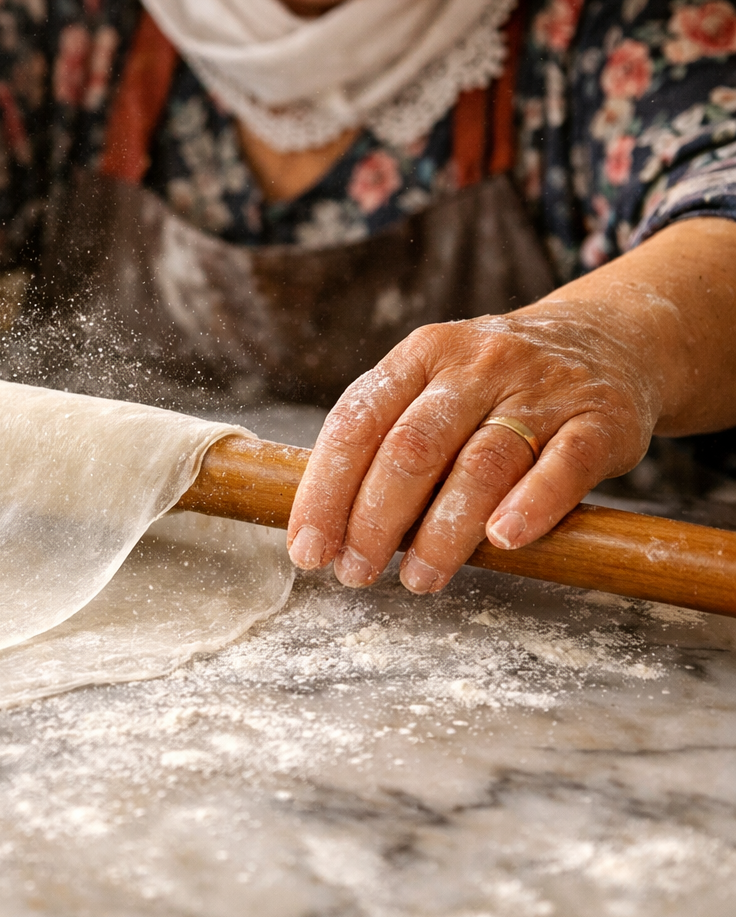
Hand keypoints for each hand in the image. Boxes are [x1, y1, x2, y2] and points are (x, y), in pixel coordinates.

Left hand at [284, 302, 661, 593]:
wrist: (609, 338)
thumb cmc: (495, 386)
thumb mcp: (433, 386)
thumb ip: (385, 441)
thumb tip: (327, 529)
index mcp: (421, 355)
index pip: (356, 423)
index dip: (325, 491)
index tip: (307, 549)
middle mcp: (477, 365)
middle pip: (412, 449)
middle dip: (374, 521)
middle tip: (357, 573)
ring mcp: (541, 390)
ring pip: (481, 465)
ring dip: (442, 533)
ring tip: (419, 579)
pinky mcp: (600, 421)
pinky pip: (562, 467)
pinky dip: (530, 506)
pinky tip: (502, 541)